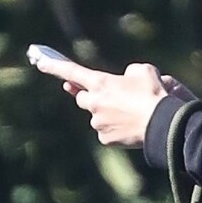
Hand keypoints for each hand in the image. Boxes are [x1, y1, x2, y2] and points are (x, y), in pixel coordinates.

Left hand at [30, 52, 195, 147]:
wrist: (161, 124)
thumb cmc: (154, 94)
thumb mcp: (144, 70)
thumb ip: (129, 72)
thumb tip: (125, 80)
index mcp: (101, 83)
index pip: (72, 72)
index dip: (54, 66)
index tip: (40, 62)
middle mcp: (94, 103)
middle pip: (82, 98)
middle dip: (91, 96)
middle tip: (107, 96)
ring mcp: (98, 123)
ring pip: (96, 117)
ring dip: (107, 114)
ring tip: (130, 113)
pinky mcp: (105, 140)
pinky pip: (106, 132)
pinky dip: (115, 129)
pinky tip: (130, 126)